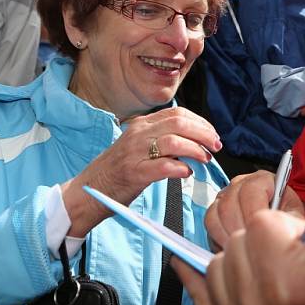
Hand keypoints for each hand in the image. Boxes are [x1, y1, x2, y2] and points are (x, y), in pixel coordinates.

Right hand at [61, 107, 218, 236]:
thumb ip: (163, 138)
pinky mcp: (133, 173)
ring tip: (204, 159)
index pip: (178, 114)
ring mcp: (134, 153)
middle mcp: (138, 134)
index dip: (201, 123)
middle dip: (204, 134)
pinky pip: (163, 166)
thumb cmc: (118, 170)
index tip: (212, 134)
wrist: (88, 190)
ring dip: (196, 150)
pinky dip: (180, 168)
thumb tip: (196, 139)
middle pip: (180, 124)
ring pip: (174, 141)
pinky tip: (186, 172)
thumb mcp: (140, 145)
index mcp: (142, 124)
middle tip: (216, 146)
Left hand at [175, 164, 304, 304]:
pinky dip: (197, 277)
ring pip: (218, 265)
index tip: (301, 241)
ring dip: (238, 261)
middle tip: (290, 258)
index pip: (261, 223)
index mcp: (289, 279)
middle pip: (237, 242)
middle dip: (262, 242)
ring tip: (270, 272)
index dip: (284, 226)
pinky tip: (188, 262)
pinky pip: (199, 297)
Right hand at [204, 170, 304, 249]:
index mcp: (263, 179)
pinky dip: (218, 237)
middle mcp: (241, 183)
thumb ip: (289, 218)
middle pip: (229, 202)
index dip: (252, 212)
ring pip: (216, 213)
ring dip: (227, 234)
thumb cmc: (286, 222)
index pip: (250, 190)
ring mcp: (226, 195)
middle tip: (248, 245)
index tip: (257, 231)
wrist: (277, 228)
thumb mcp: (294, 219)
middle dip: (239, 228)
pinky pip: (209, 223)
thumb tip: (280, 223)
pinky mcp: (215, 210)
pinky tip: (232, 247)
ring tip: (241, 248)